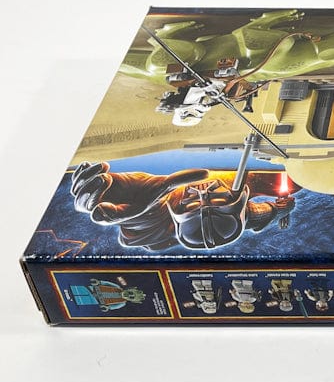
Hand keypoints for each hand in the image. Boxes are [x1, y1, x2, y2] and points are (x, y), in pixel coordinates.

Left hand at [71, 162, 209, 222]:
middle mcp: (102, 209)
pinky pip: (77, 183)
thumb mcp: (165, 186)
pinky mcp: (89, 188)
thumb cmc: (151, 193)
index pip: (100, 216)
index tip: (105, 194)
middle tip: (105, 176)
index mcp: (118, 214)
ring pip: (79, 194)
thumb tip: (207, 172)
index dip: (99, 208)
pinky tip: (91, 165)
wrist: (141, 192)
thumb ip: (182, 180)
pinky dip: (81, 173)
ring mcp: (94, 198)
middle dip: (92, 189)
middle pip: (85, 204)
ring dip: (86, 179)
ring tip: (103, 168)